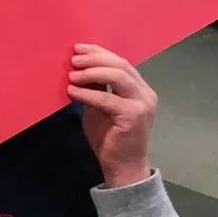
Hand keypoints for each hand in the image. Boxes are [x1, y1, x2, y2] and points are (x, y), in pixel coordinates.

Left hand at [69, 45, 156, 187]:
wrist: (123, 168)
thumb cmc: (110, 139)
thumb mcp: (100, 108)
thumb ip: (96, 89)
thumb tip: (79, 69)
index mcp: (139, 89)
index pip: (120, 63)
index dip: (100, 53)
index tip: (79, 48)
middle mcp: (145, 93)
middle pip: (120, 65)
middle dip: (95, 58)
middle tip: (74, 59)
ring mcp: (142, 104)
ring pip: (118, 76)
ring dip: (93, 71)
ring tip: (72, 74)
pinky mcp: (133, 116)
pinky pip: (108, 98)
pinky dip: (88, 93)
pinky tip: (72, 91)